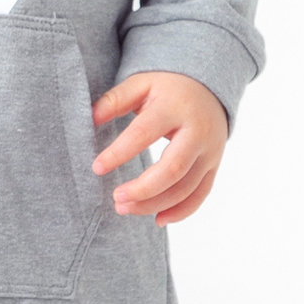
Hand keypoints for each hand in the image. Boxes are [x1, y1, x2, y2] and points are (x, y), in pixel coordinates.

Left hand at [90, 71, 227, 225]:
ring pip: (186, 187)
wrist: (209, 87)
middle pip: (173, 169)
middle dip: (143, 189)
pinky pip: (201, 194)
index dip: (119, 153)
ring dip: (155, 204)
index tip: (97, 167)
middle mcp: (197, 132)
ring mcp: (209, 151)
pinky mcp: (213, 165)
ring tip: (125, 208)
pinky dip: (181, 212)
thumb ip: (115, 100)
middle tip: (116, 198)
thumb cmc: (167, 87)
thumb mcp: (141, 84)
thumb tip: (89, 119)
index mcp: (174, 108)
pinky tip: (158, 219)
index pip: (144, 134)